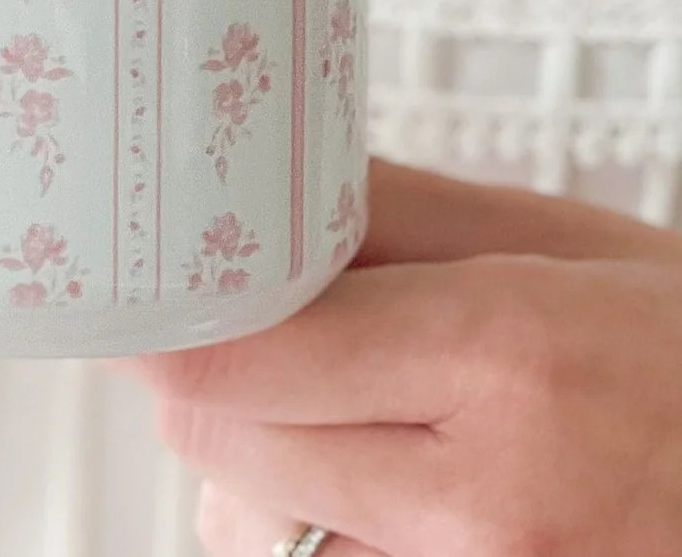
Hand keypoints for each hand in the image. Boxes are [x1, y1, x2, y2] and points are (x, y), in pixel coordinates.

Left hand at [148, 163, 681, 556]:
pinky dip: (302, 528)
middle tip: (241, 318)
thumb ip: (391, 210)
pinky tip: (361, 479)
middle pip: (218, 439)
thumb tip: (258, 188)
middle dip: (205, 371)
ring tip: (325, 402)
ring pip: (248, 526)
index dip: (173, 314)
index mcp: (500, 361)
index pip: (240, 356)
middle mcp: (483, 506)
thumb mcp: (558, 241)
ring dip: (247, 458)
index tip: (154, 280)